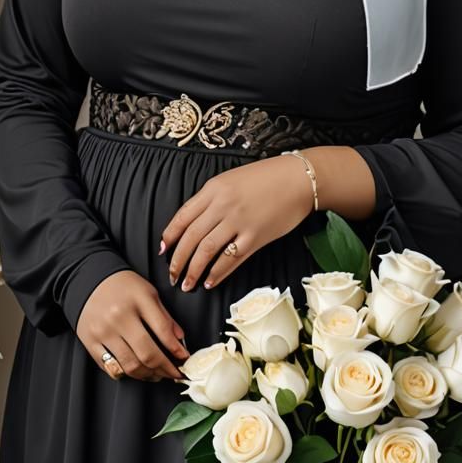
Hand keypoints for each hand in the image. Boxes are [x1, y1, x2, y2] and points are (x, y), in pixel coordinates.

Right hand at [76, 269, 190, 382]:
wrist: (88, 279)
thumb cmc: (122, 286)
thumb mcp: (148, 292)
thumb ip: (165, 316)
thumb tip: (180, 341)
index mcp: (138, 300)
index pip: (163, 331)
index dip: (177, 350)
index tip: (185, 359)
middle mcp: (119, 316)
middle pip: (147, 354)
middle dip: (166, 369)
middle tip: (174, 373)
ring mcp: (103, 331)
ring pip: (130, 365)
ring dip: (149, 375)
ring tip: (158, 375)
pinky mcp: (90, 342)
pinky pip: (111, 368)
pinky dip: (127, 374)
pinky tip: (136, 371)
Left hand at [159, 154, 314, 293]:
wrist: (299, 179)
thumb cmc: (267, 178)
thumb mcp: (232, 179)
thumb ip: (212, 198)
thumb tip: (193, 222)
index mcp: (214, 188)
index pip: (183, 216)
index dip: (170, 236)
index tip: (162, 250)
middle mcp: (222, 205)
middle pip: (191, 237)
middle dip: (177, 260)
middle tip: (171, 275)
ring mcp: (239, 222)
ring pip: (206, 251)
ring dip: (193, 270)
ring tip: (187, 284)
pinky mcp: (255, 237)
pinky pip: (230, 259)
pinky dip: (217, 273)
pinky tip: (210, 281)